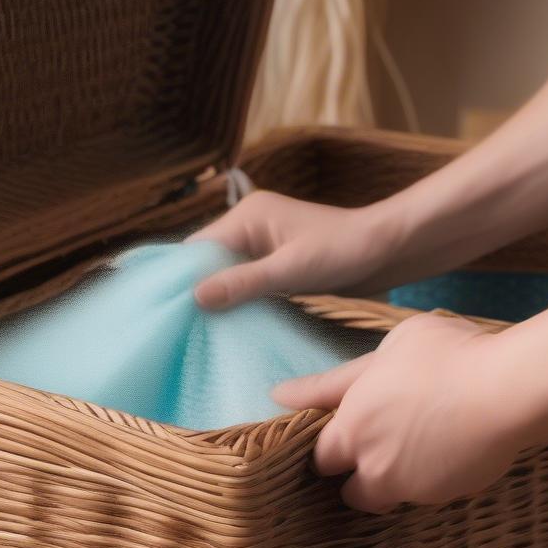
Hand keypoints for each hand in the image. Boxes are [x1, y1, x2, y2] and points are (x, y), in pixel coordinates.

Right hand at [188, 191, 408, 308]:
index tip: (161, 310)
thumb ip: (244, 283)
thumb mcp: (292, 271)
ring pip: (222, 273)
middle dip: (192, 290)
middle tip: (175, 327)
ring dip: (213, 298)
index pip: (197, 248)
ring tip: (193, 330)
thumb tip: (195, 297)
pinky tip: (225, 324)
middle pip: (205, 261)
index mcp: (247, 216)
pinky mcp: (273, 263)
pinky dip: (233, 300)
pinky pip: (242, 281)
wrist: (386, 249)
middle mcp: (248, 226)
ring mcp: (261, 245)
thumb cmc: (345, 252)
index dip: (177, 277)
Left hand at [273, 314, 528, 513]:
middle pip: (351, 494)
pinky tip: (452, 448)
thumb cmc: (446, 356)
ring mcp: (414, 487)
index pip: (320, 460)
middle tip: (379, 448)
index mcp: (352, 430)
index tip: (339, 438)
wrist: (511, 388)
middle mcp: (376, 468)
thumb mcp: (387, 350)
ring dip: (395, 481)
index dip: (329, 449)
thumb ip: (334, 379)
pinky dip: (435, 478)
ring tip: (419, 447)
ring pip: (392, 497)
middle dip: (358, 477)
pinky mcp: (451, 495)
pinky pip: (432, 493)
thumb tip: (281, 393)